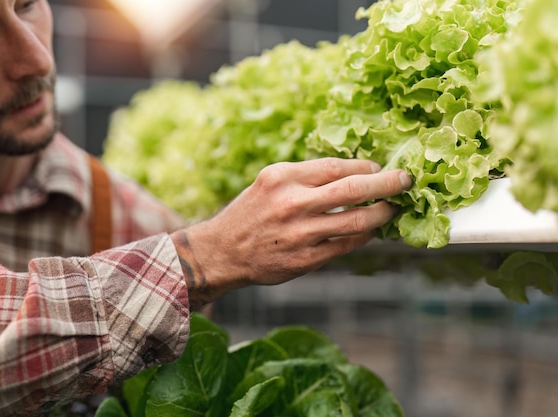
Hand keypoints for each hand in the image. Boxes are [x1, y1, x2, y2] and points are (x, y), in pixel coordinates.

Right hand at [171, 157, 411, 308]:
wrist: (224, 251)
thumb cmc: (250, 212)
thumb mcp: (270, 181)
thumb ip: (307, 176)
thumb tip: (353, 172)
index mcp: (283, 177)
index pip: (338, 166)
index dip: (366, 167)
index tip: (379, 169)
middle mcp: (293, 203)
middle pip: (355, 189)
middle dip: (388, 183)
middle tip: (405, 180)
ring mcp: (301, 234)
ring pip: (358, 221)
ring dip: (382, 213)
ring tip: (392, 209)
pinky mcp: (307, 259)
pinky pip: (347, 245)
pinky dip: (365, 235)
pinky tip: (370, 230)